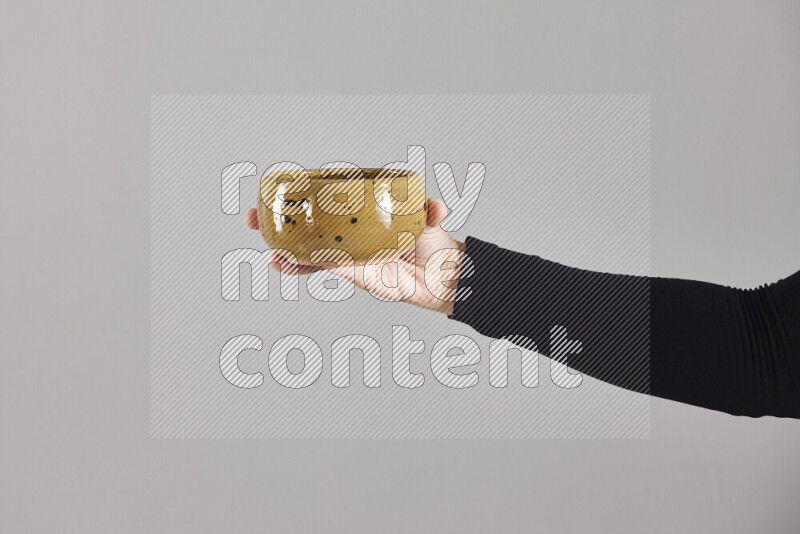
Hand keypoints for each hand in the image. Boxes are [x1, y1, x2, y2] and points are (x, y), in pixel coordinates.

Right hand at [244, 198, 464, 314]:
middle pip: (306, 223)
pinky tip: (288, 265)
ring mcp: (347, 252)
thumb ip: (431, 211)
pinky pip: (323, 268)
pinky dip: (305, 267)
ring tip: (269, 251)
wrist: (443, 277)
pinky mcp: (352, 273)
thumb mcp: (430, 220)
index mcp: (360, 211)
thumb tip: (437, 208)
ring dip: (285, 251)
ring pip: (308, 249)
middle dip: (276, 222)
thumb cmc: (434, 242)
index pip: (324, 198)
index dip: (298, 193)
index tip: (270, 187)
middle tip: (253, 217)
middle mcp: (349, 231)